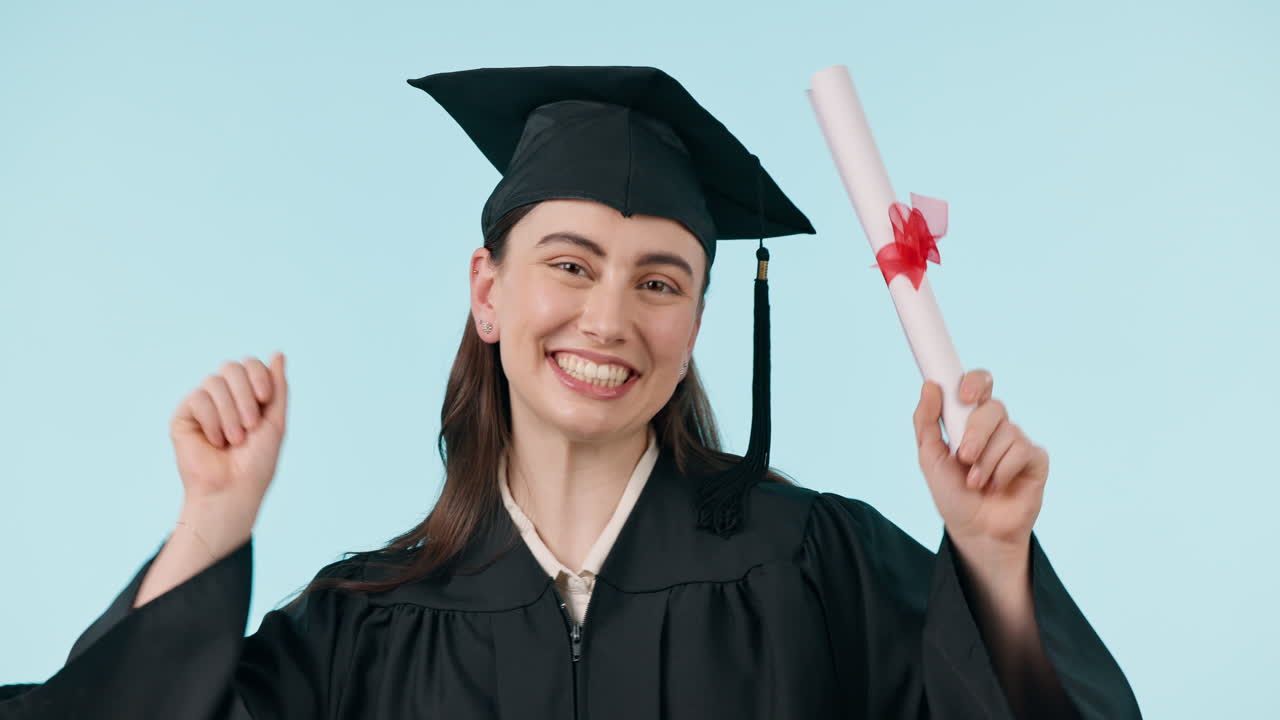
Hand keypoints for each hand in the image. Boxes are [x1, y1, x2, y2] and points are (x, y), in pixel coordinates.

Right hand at [169, 352, 288, 522]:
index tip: (265, 398)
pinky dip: (212, 420)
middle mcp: (224, 397)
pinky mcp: (183, 415)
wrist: (233, 489)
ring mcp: (202, 405)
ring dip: (230, 412)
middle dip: (245, 395)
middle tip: (250, 426)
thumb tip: (278, 353)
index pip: (250, 364)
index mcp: (247, 396)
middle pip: (231, 367)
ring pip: (214, 382)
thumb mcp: (275, 420)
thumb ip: (277, 387)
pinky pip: (197, 398)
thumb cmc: (256, 461)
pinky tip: (215, 441)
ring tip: (234, 439)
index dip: (258, 375)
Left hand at [912, 369, 1048, 548]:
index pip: (979, 384)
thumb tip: (930, 386)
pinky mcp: (1035, 459)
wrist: (974, 530)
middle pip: (994, 407)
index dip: (974, 382)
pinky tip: (997, 486)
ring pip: (1007, 432)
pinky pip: (1022, 451)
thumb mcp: (929, 457)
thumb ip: (926, 421)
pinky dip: (1003, 471)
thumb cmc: (952, 493)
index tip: (963, 396)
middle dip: (976, 433)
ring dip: (986, 462)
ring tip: (977, 483)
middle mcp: (996, 427)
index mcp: (970, 419)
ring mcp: (1017, 441)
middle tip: (964, 457)